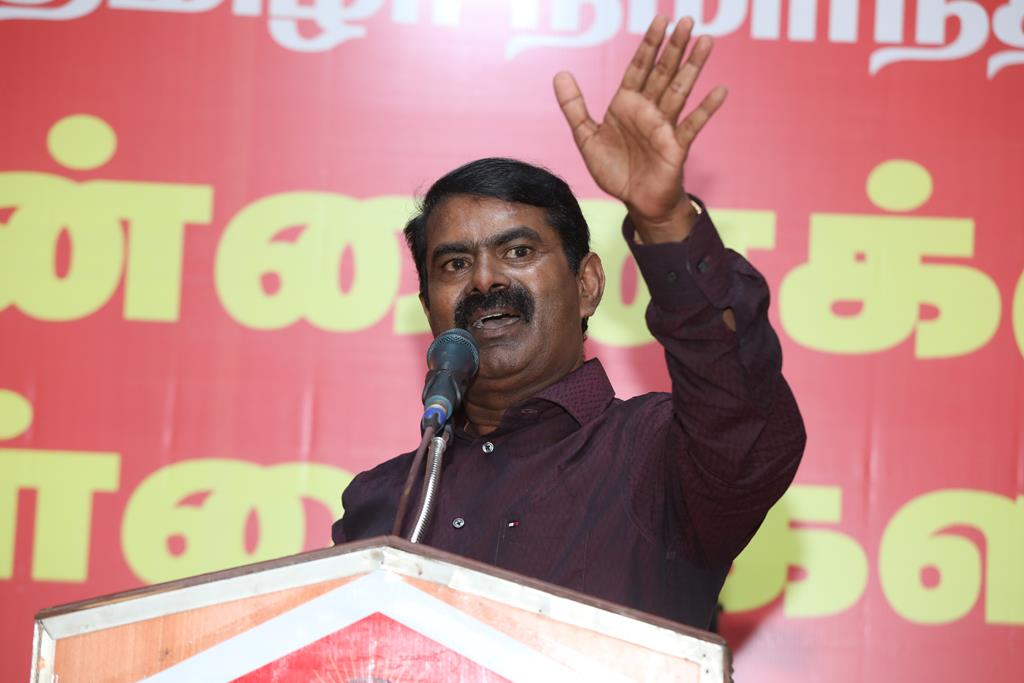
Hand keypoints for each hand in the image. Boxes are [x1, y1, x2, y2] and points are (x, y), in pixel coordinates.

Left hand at [554, 16, 726, 241]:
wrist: (635, 202)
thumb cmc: (615, 170)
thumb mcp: (586, 137)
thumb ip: (574, 106)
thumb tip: (560, 73)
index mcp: (627, 104)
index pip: (639, 67)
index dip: (649, 45)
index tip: (659, 20)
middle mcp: (649, 110)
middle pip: (663, 72)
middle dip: (674, 47)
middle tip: (686, 19)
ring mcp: (665, 126)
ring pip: (680, 90)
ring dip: (693, 67)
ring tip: (706, 41)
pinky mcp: (676, 146)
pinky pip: (693, 124)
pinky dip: (706, 108)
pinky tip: (720, 91)